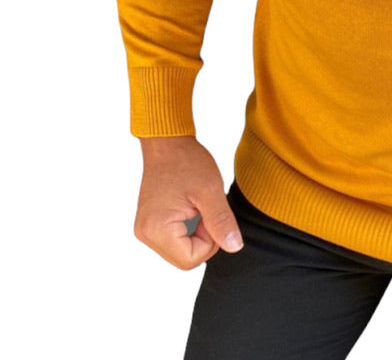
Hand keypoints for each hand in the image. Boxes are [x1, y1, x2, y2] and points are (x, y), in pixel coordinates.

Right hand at [134, 135, 243, 269]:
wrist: (168, 143)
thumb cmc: (186, 161)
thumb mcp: (210, 191)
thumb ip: (221, 222)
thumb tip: (234, 247)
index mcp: (156, 229)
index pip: (191, 259)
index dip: (211, 241)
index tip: (211, 214)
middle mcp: (145, 233)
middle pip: (184, 259)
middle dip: (203, 240)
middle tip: (205, 210)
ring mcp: (145, 229)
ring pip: (180, 251)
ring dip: (195, 235)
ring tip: (196, 207)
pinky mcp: (149, 223)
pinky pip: (173, 240)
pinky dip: (187, 230)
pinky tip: (189, 209)